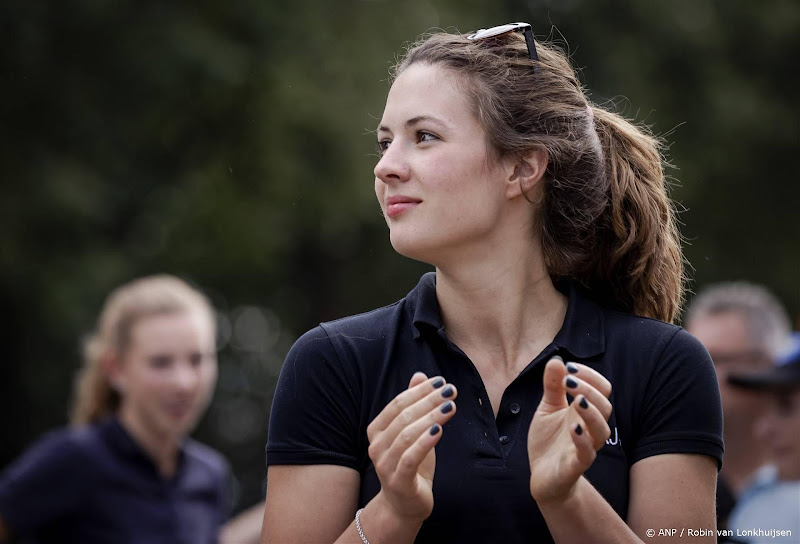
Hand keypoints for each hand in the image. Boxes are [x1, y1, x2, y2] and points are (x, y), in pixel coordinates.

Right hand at [366, 372, 457, 522]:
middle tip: (450, 391)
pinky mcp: (398, 481)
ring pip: (408, 435)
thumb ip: (414, 405)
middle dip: (429, 401)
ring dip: (431, 417)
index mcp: (376, 430)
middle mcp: (376, 446)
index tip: (442, 381)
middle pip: (404, 417)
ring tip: (451, 406)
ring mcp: (385, 464)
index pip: (397, 404)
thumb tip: (419, 375)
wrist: (404, 505)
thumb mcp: (414, 432)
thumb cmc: (410, 465)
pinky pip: (411, 457)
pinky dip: (425, 442)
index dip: (420, 391)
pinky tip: (440, 430)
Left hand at [528, 357, 611, 503]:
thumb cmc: (549, 440)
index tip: (569, 367)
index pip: (602, 389)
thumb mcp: (547, 408)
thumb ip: (552, 386)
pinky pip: (587, 454)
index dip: (590, 375)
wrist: (542, 476)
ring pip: (602, 430)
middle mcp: (588, 427)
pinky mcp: (575, 465)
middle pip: (605, 406)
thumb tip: (557, 360)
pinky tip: (573, 429)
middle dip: (589, 390)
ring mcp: (585, 446)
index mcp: (584, 411)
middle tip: (568, 381)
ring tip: (577, 401)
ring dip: (591, 413)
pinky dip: (583, 441)